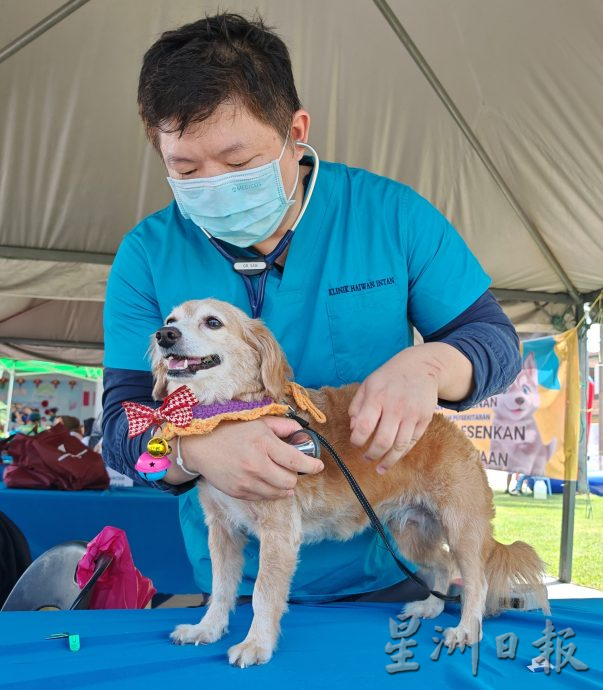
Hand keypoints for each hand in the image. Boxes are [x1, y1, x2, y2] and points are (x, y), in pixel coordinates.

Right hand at [173, 417, 323, 500]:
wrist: (200, 446)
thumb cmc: (230, 430)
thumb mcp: (257, 421)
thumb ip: (282, 426)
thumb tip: (300, 433)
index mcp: (264, 444)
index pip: (296, 461)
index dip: (312, 465)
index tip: (318, 466)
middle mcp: (257, 465)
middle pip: (290, 481)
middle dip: (295, 475)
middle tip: (290, 468)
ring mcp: (247, 481)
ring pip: (279, 493)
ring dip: (284, 486)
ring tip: (278, 475)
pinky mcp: (238, 493)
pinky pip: (263, 498)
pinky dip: (269, 491)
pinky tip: (264, 480)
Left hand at [348, 345, 444, 473]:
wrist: (422, 367)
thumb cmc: (389, 378)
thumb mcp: (368, 385)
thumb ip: (357, 406)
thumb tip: (354, 429)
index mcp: (377, 396)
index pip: (364, 426)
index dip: (357, 440)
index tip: (356, 443)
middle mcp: (396, 406)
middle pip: (383, 440)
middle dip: (373, 454)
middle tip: (367, 458)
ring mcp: (412, 413)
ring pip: (400, 446)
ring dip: (388, 460)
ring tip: (380, 467)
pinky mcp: (425, 418)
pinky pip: (412, 442)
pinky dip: (402, 453)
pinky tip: (394, 457)